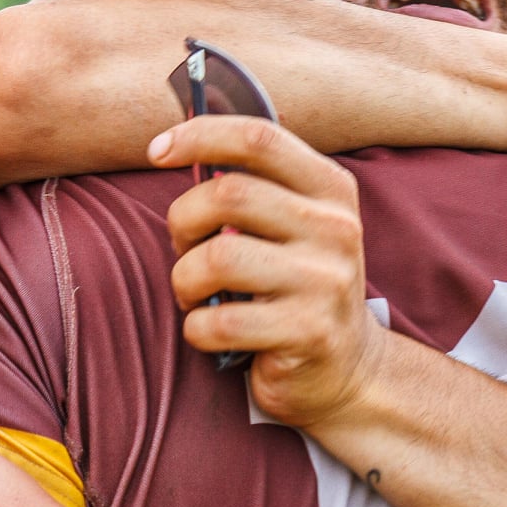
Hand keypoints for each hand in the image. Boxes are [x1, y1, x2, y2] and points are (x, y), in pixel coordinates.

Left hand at [152, 115, 385, 430]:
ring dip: (185, 280)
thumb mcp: (292, 225)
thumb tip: (176, 143)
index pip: (259, 138)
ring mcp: (326, 281)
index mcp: (330, 189)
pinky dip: (198, 328)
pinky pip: (221, 321)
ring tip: (196, 295)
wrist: (349, 371)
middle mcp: (334, 228)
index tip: (158, 150)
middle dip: (183, 221)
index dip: (199, 135)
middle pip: (228, 194)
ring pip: (218, 258)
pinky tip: (211, 333)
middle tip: (184, 248)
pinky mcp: (309, 333)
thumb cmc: (296, 287)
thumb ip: (252, 185)